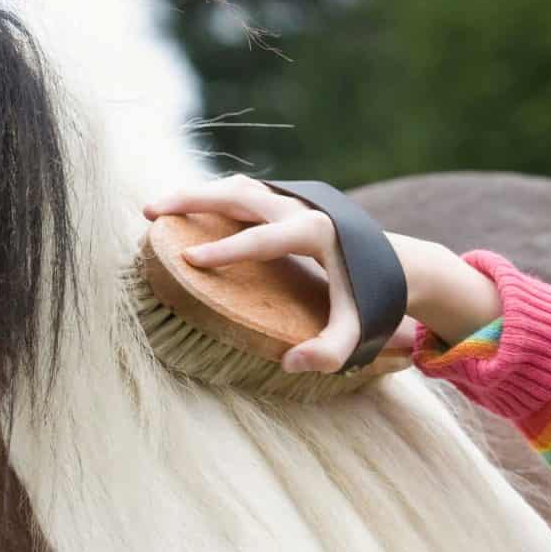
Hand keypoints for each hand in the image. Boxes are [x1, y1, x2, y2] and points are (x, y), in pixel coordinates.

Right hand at [142, 177, 501, 372]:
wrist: (400, 262)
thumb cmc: (374, 298)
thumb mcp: (358, 328)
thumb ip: (331, 351)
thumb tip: (292, 364)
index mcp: (318, 232)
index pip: (263, 239)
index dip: (226, 249)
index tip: (190, 260)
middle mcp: (303, 206)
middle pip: (241, 194)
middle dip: (194, 200)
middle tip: (150, 212)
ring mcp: (295, 199)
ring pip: (239, 187)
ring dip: (197, 194)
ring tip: (156, 211)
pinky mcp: (288, 202)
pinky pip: (244, 194)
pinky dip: (213, 198)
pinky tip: (185, 214)